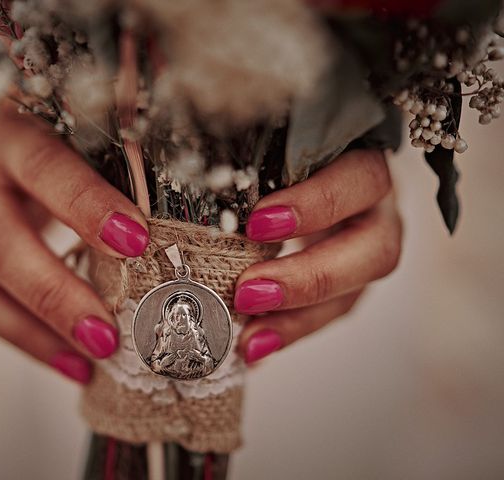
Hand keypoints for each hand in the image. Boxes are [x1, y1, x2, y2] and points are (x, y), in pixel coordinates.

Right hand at [0, 111, 148, 383]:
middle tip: (106, 335)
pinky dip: (31, 340)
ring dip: (40, 330)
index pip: (45, 167)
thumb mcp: (94, 137)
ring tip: (94, 360)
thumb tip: (192, 215)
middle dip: (54, 292)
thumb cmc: (69, 145)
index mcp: (14, 134)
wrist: (9, 148)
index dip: (85, 206)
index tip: (137, 242)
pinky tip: (74, 365)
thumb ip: (128, 162)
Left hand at [235, 150, 401, 363]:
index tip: (257, 225)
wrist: (298, 170)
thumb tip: (169, 215)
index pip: (359, 177)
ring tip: (250, 340)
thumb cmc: (272, 152)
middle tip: (248, 293)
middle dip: (310, 277)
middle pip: (373, 249)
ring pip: (354, 293)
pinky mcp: (348, 282)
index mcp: (358, 163)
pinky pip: (328, 314)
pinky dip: (289, 331)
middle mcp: (374, 208)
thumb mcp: (257, 148)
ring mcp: (364, 248)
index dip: (317, 204)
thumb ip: (231, 166)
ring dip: (299, 319)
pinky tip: (251, 347)